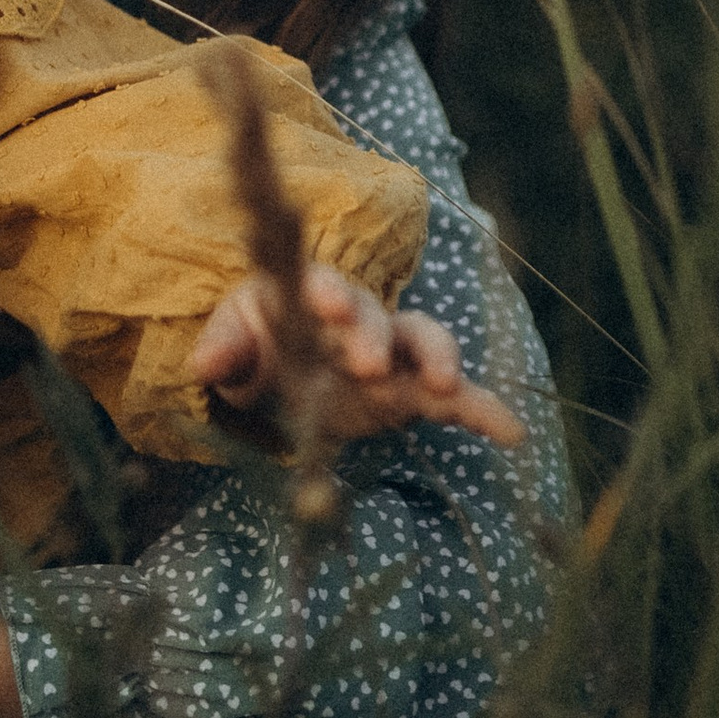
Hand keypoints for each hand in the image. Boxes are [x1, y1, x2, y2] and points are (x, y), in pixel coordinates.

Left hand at [193, 262, 528, 449]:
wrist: (280, 373)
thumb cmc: (256, 346)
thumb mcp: (232, 348)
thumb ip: (223, 352)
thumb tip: (206, 366)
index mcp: (308, 297)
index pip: (320, 285)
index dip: (328, 292)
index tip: (330, 307)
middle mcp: (358, 318)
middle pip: (376, 317)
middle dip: (374, 336)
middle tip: (367, 365)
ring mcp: (391, 353)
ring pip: (424, 342)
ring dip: (437, 358)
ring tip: (446, 386)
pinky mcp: (411, 389)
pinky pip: (455, 398)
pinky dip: (483, 410)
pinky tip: (512, 432)